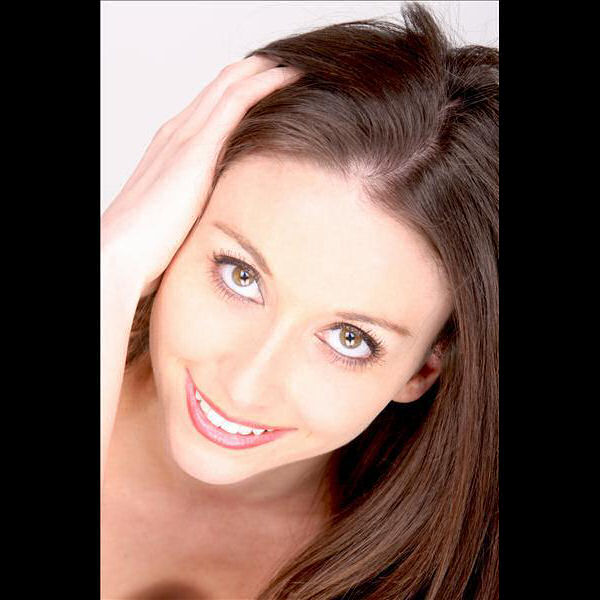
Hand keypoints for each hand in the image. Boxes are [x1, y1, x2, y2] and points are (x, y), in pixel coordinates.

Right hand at [101, 56, 300, 296]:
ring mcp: (185, 135)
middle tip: (288, 68)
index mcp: (171, 148)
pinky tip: (289, 78)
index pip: (210, 106)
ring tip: (294, 66)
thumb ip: (200, 203)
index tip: (270, 88)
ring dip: (264, 71)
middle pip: (221, 86)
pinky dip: (264, 84)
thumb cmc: (147, 246)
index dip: (240, 91)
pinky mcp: (197, 147)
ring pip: (231, 85)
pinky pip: (237, 101)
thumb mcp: (179, 216)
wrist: (122, 253)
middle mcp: (177, 132)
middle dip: (255, 72)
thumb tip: (227, 212)